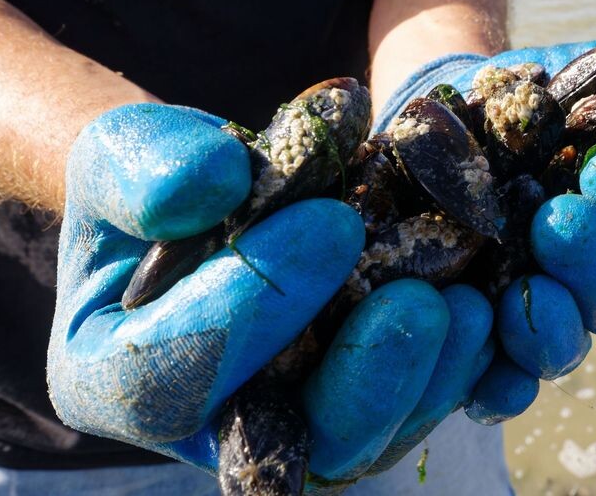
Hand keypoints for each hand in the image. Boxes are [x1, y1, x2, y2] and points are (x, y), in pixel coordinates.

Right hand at [46, 104, 493, 487]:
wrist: (208, 203)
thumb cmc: (154, 184)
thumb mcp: (124, 154)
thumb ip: (144, 168)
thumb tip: (214, 183)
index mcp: (111, 378)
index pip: (167, 376)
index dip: (250, 308)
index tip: (329, 219)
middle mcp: (205, 424)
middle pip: (285, 441)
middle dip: (359, 376)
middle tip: (419, 299)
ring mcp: (286, 422)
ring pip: (362, 441)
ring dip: (422, 380)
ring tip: (467, 303)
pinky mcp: (350, 405)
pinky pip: (406, 411)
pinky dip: (450, 370)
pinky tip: (484, 307)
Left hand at [375, 37, 595, 424]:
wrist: (435, 112)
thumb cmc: (528, 96)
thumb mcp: (589, 69)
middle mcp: (589, 279)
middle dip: (595, 259)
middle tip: (557, 218)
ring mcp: (533, 312)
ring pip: (563, 345)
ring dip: (551, 326)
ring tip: (521, 291)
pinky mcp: (476, 338)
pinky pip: (499, 383)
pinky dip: (498, 389)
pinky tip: (482, 380)